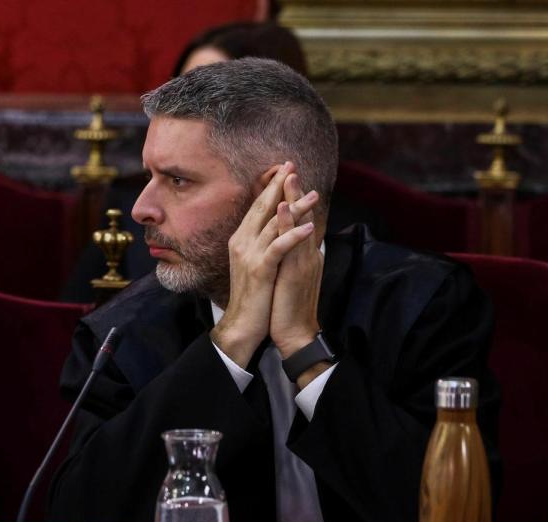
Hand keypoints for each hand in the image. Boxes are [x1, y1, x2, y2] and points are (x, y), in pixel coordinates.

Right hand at [211, 162, 315, 368]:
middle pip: (263, 208)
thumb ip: (262, 242)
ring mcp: (249, 255)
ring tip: (313, 194)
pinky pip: (278, 248)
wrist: (243, 323)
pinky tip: (309, 226)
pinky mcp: (259, 270)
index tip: (284, 168)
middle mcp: (242, 242)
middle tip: (293, 166)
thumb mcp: (256, 263)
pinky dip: (293, 235)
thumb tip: (275, 225)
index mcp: (241, 239)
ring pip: (273, 224)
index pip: (257, 206)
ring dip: (294, 208)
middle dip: (279, 186)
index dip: (271, 186)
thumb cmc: (254, 295)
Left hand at [270, 172, 324, 375]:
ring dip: (294, 198)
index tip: (284, 177)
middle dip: (295, 189)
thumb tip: (285, 241)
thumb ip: (290, 256)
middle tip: (289, 164)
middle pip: (303, 215)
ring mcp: (303, 261)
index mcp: (305, 254)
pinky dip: (288, 222)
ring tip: (288, 175)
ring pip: (300, 224)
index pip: (299, 220)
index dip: (293, 198)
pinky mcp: (297, 271)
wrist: (294, 333)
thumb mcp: (288, 275)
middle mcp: (307, 253)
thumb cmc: (287, 306)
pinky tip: (283, 206)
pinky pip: (291, 242)